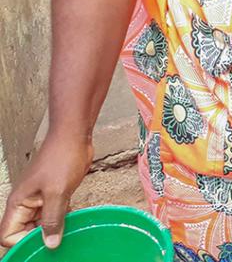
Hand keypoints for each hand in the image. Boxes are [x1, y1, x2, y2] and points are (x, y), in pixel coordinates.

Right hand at [0, 132, 92, 249]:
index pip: (8, 235)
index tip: (43, 242)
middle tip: (58, 238)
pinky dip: (61, 218)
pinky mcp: (54, 193)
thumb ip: (52, 219)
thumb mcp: (57, 192)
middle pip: (24, 232)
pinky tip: (73, 219)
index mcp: (19, 203)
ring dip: (53, 228)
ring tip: (67, 230)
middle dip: (40, 237)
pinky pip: (53, 213)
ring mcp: (40, 198)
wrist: (75, 136)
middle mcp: (26, 203)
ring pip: (40, 224)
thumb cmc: (62, 155)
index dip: (23, 242)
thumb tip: (50, 243)